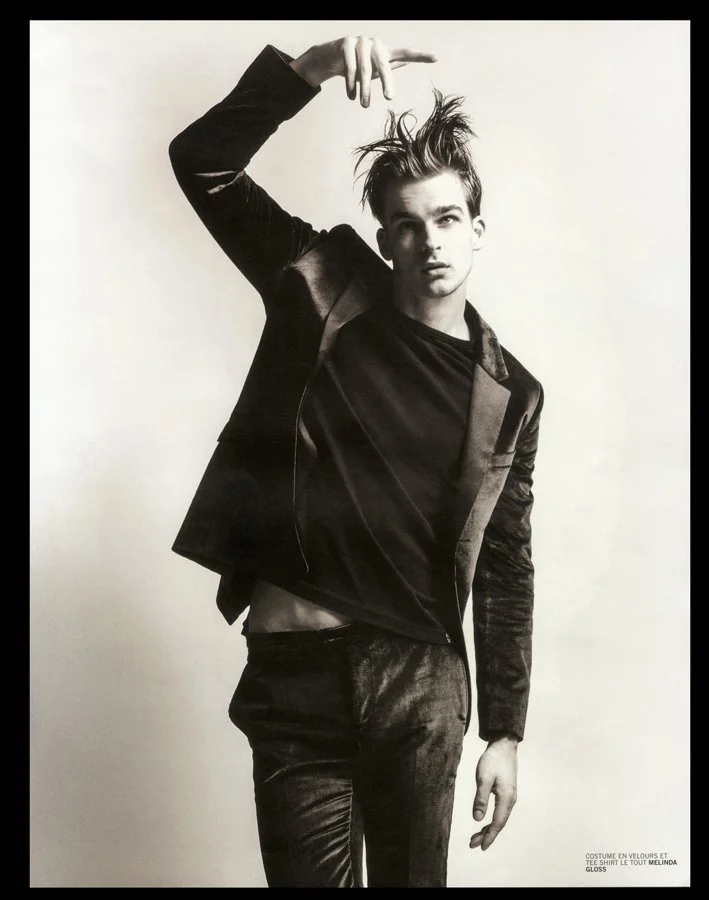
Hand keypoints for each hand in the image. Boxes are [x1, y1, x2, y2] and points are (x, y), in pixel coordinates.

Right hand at [290, 36, 436, 106]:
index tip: (436, 58)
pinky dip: (351, 84)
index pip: (406, 53)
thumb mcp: (375, 67)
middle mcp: (375, 43)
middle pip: (384, 63)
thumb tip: (409, 60)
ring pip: (365, 69)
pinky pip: (350, 67)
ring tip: (364, 104)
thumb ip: (391, 63)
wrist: (330, 58)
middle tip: (389, 98)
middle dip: (387, 81)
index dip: (421, 56)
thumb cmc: (358, 64)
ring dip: (365, 89)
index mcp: (385, 50)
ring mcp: (360, 41)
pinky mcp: (346, 43)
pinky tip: (352, 96)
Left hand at [469, 736, 517, 851]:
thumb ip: (481, 798)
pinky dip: (492, 820)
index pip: (498, 822)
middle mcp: (510, 800)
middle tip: (472, 844)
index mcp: (506, 797)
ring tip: (475, 837)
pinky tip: (484, 822)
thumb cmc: (493, 760)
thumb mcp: (483, 777)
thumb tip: (477, 819)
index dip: (489, 835)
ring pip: (500, 818)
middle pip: (499, 823)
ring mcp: (510, 797)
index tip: (480, 846)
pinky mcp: (507, 793)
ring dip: (488, 829)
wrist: (504, 746)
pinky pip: (500, 812)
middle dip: (487, 835)